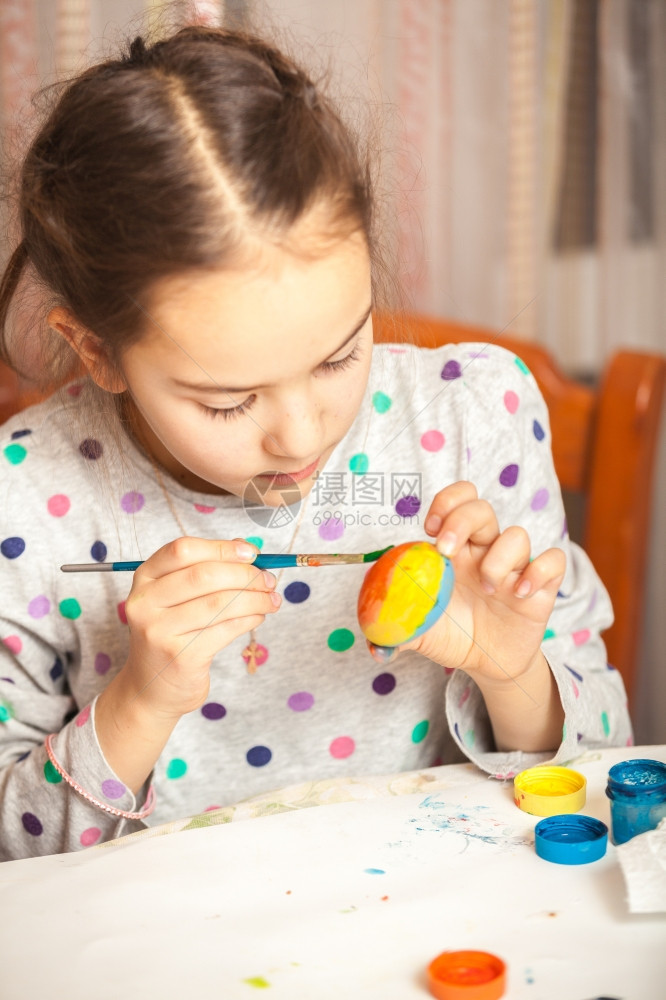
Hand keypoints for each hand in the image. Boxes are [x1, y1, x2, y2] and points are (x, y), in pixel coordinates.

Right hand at [119, 536, 280, 719]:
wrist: (152, 687)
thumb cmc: (172, 634)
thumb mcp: (177, 597)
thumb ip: (206, 568)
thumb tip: (246, 548)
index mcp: (145, 578)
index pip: (183, 550)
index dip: (222, 548)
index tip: (251, 553)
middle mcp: (146, 602)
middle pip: (204, 575)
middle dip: (246, 575)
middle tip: (268, 580)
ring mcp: (159, 631)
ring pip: (219, 603)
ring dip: (254, 599)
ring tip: (271, 600)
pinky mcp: (180, 656)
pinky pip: (225, 629)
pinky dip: (249, 619)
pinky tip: (258, 617)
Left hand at [369, 482, 564, 685]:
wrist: (486, 663)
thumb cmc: (452, 634)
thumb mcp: (420, 632)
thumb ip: (395, 631)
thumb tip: (373, 646)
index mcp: (455, 550)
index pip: (457, 501)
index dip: (446, 503)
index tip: (430, 528)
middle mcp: (485, 551)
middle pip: (482, 509)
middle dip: (462, 521)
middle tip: (446, 552)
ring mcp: (515, 567)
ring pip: (518, 535)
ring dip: (499, 558)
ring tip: (486, 588)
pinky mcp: (541, 587)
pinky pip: (553, 561)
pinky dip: (538, 572)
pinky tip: (518, 593)